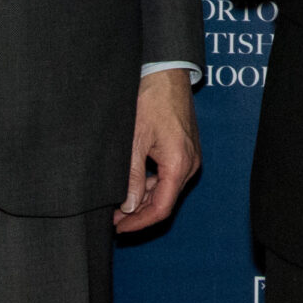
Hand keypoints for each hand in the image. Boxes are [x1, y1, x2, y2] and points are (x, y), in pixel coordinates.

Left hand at [115, 68, 201, 233]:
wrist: (166, 73)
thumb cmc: (151, 100)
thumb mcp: (134, 140)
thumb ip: (130, 176)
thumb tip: (127, 206)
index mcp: (179, 164)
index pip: (161, 208)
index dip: (139, 223)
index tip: (119, 229)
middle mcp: (190, 163)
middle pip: (164, 201)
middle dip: (138, 212)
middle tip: (113, 218)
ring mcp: (190, 156)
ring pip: (166, 189)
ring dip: (143, 199)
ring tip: (118, 203)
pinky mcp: (185, 149)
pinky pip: (169, 175)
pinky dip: (150, 183)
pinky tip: (132, 184)